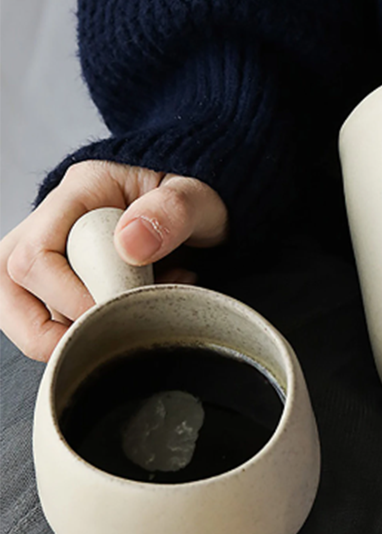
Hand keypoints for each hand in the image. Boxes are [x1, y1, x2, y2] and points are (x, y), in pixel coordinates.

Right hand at [0, 161, 227, 360]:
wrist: (210, 208)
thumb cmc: (198, 198)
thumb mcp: (200, 197)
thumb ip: (173, 211)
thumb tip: (130, 242)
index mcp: (82, 191)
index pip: (36, 253)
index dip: (67, 296)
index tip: (114, 312)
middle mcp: (58, 221)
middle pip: (8, 279)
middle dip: (39, 329)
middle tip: (93, 343)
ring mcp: (59, 251)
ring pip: (18, 303)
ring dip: (53, 337)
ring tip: (107, 338)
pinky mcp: (70, 278)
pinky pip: (51, 315)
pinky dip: (81, 332)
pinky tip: (128, 320)